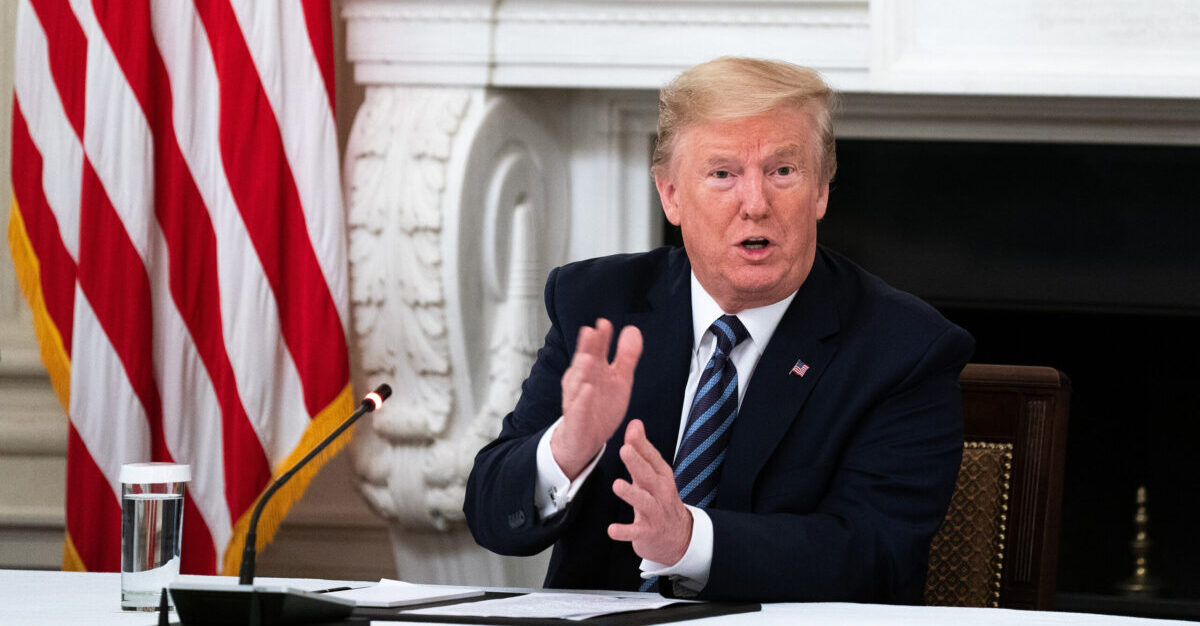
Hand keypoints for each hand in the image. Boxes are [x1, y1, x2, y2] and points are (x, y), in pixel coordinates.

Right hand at [551, 319, 642, 478]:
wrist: (585, 439)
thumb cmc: (601, 406)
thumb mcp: (619, 379)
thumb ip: (626, 355)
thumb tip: (632, 329)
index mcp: (593, 370)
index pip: (596, 349)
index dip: (600, 338)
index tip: (605, 324)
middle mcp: (582, 382)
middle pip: (584, 362)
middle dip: (587, 348)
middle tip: (591, 332)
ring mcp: (577, 400)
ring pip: (579, 384)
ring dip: (582, 371)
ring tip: (588, 358)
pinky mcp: (576, 420)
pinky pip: (579, 409)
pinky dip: (582, 400)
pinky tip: (587, 389)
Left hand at [607, 419, 691, 565]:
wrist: (680, 537)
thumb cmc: (660, 499)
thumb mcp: (653, 474)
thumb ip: (642, 449)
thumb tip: (635, 423)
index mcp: (662, 477)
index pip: (653, 458)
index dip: (642, 445)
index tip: (632, 430)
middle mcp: (660, 493)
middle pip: (649, 476)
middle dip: (637, 463)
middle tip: (625, 450)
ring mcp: (655, 513)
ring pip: (644, 502)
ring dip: (631, 494)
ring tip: (617, 485)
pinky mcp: (648, 532)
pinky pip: (635, 532)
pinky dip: (624, 531)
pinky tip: (612, 529)